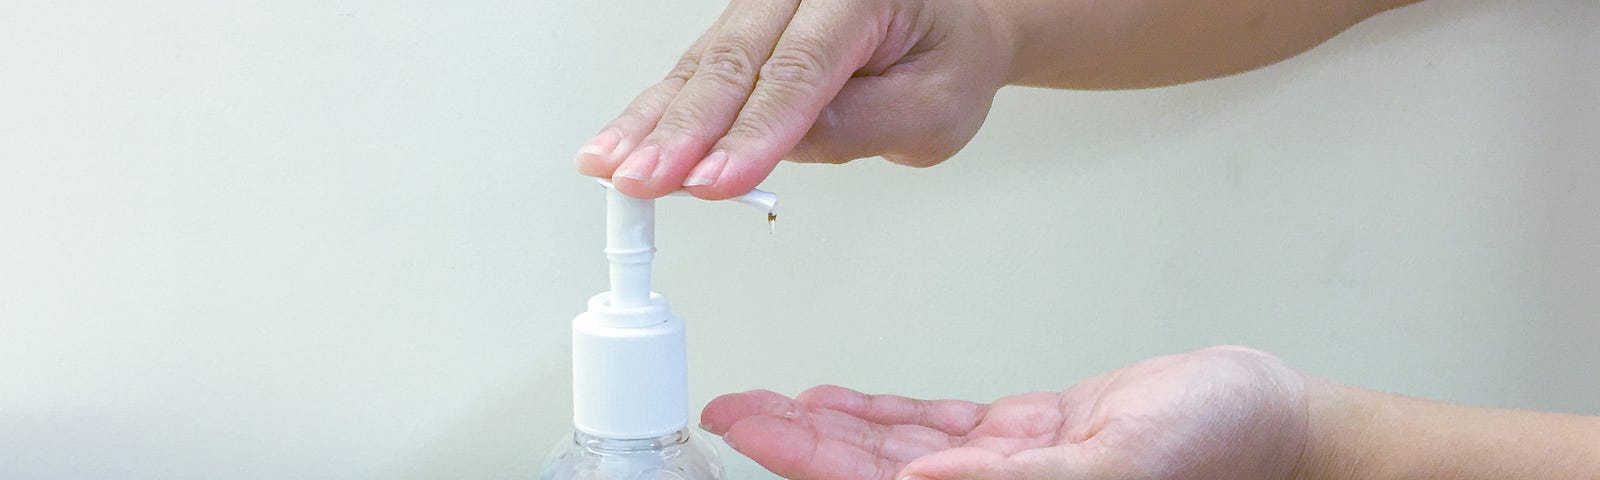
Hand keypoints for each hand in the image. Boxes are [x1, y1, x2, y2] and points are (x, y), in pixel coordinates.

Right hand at [574, 0, 1011, 198]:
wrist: (954, 28)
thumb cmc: (949, 60)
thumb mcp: (934, 110)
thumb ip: (860, 126)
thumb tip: (783, 149)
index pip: (799, 69)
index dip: (752, 132)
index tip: (714, 181)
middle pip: (733, 61)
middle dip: (683, 130)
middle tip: (643, 181)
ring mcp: (768, 5)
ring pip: (701, 65)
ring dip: (653, 122)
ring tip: (612, 167)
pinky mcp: (745, 32)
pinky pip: (697, 70)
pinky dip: (660, 113)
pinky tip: (621, 144)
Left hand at [700, 346, 1309, 479]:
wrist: (1273, 419)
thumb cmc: (1221, 448)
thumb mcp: (1115, 463)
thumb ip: (1016, 478)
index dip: (806, 464)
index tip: (749, 433)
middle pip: (869, 474)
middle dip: (796, 442)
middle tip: (731, 410)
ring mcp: (1007, 470)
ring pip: (894, 449)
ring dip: (828, 424)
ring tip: (766, 401)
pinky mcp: (1027, 439)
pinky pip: (938, 427)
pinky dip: (883, 412)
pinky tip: (839, 400)